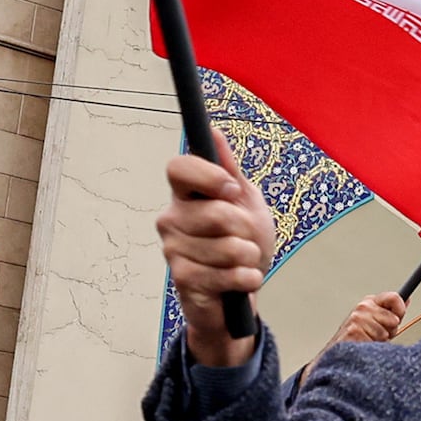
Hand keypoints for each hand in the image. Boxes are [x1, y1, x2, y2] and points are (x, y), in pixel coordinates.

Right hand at [157, 149, 268, 365]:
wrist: (242, 290)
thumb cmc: (242, 242)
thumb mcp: (245, 201)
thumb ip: (229, 169)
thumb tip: (212, 130)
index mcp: (185, 194)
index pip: (179, 168)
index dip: (209, 176)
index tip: (232, 189)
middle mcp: (172, 218)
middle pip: (215, 213)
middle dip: (245, 228)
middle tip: (245, 237)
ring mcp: (173, 249)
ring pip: (226, 247)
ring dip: (248, 257)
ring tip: (242, 260)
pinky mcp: (183, 278)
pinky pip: (227, 274)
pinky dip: (246, 278)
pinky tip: (242, 280)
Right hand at [334, 290, 405, 346]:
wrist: (341, 352)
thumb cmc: (360, 337)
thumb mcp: (379, 321)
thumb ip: (393, 311)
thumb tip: (407, 299)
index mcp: (370, 302)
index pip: (394, 297)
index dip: (400, 310)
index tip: (398, 318)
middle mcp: (363, 307)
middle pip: (393, 318)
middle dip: (391, 330)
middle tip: (379, 335)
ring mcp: (357, 318)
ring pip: (385, 332)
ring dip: (381, 340)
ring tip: (370, 340)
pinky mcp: (354, 330)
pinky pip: (376, 340)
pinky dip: (373, 346)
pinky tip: (365, 344)